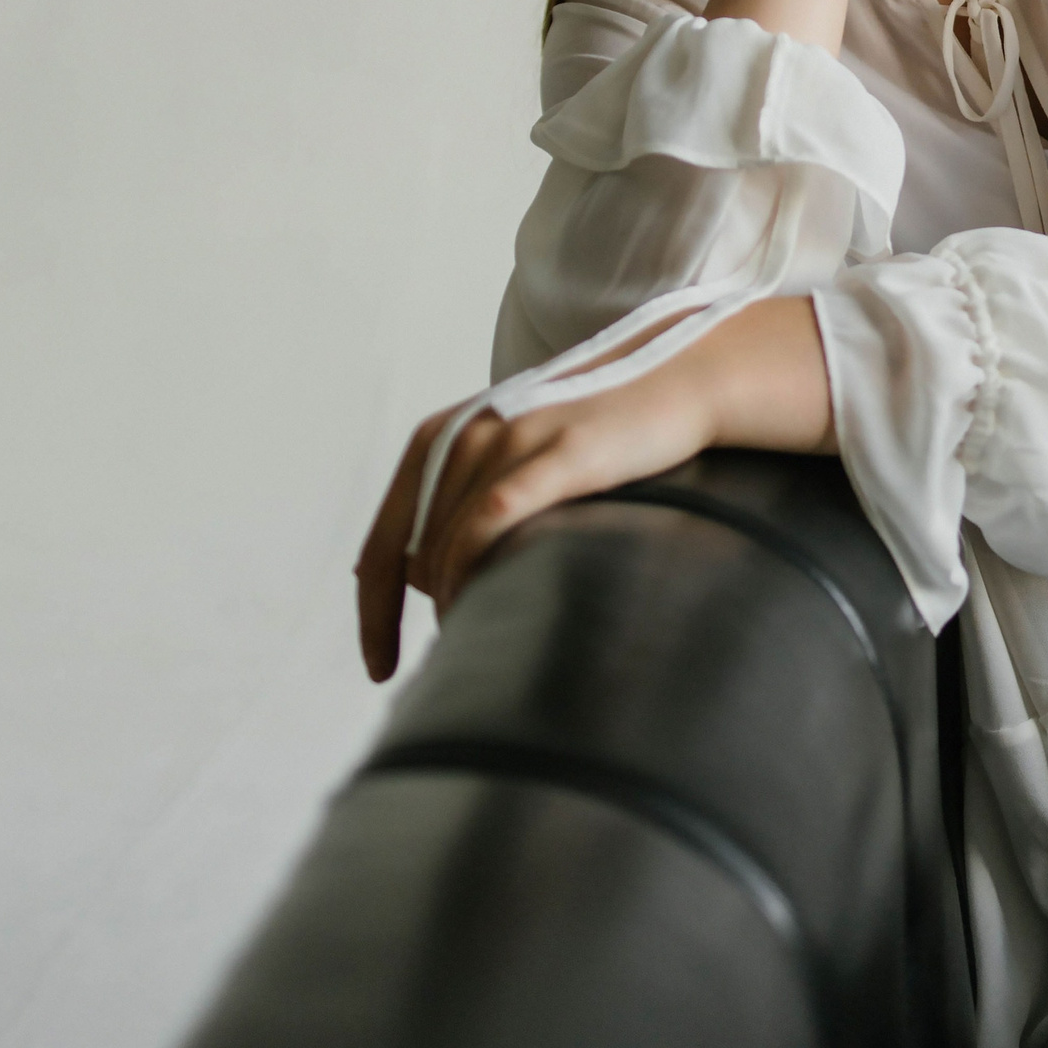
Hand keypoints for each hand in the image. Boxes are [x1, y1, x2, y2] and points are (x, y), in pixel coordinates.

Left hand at [353, 297, 834, 681]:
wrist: (674, 380)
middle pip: (409, 554)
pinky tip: (484, 606)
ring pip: (449, 544)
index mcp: (440, 439)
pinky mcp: (558, 451)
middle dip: (411, 618)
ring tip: (475, 641)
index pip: (383, 542)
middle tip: (449, 656)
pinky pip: (492, 519)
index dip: (372, 613)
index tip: (378, 667)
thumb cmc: (595, 432)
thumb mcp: (514, 458)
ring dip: (453, 603)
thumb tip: (416, 578)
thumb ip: (465, 504)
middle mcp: (464, 434)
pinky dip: (475, 569)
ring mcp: (511, 438)